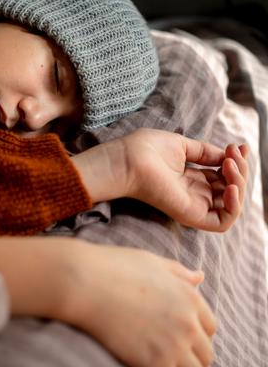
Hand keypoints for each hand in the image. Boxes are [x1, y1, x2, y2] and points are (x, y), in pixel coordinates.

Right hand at [59, 242, 215, 366]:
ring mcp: (173, 345)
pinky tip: (142, 362)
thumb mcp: (150, 262)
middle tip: (166, 352)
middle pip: (205, 353)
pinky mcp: (154, 362)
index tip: (178, 335)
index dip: (195, 332)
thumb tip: (199, 277)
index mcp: (189, 297)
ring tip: (156, 359)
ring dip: (179, 366)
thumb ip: (178, 272)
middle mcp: (188, 323)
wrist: (83, 282)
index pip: (209, 327)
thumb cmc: (112, 267)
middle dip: (190, 354)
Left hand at [121, 128, 247, 231]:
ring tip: (229, 165)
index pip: (223, 176)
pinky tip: (230, 186)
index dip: (236, 162)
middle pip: (230, 189)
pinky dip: (234, 206)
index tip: (238, 146)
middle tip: (233, 154)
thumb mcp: (181, 145)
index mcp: (190, 178)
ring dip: (240, 184)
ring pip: (231, 205)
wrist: (127, 159)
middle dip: (240, 170)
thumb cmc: (144, 150)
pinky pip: (222, 222)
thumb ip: (205, 152)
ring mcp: (192, 205)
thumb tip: (227, 154)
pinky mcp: (189, 215)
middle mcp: (193, 193)